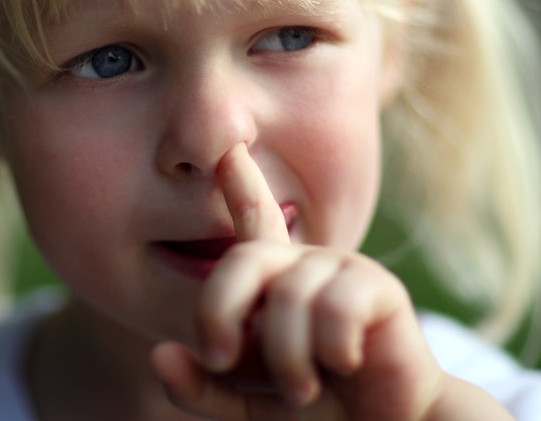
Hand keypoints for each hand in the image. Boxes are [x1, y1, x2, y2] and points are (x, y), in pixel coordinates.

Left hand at [150, 143, 510, 419]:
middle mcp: (305, 265)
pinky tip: (346, 365)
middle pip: (245, 256)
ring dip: (287, 358)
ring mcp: (342, 271)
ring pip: (288, 296)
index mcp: (275, 283)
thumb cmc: (319, 413)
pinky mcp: (380, 288)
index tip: (227, 147)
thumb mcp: (244, 405)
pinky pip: (334, 309)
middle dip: (219, 307)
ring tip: (304, 388)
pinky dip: (330, 351)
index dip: (239, 181)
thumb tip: (160, 355)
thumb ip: (200, 386)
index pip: (254, 220)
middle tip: (219, 359)